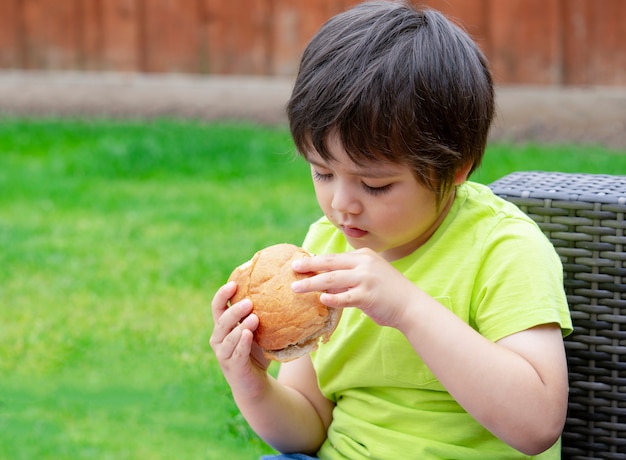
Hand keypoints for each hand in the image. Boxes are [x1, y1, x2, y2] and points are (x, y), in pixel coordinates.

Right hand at [209, 281, 271, 396]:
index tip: (234, 283)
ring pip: (228, 337)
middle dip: (234, 310)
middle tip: (249, 302)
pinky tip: (249, 335)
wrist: (256, 383)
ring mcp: (223, 354)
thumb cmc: (256, 352)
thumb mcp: (257, 331)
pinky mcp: (233, 367)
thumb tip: (276, 289)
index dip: (222, 294)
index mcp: (222, 327)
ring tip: (255, 318)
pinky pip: (236, 353)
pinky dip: (242, 343)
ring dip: (240, 326)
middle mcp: (218, 339)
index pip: (217, 306)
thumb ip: (258, 314)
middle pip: (222, 321)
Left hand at [291, 248, 419, 328]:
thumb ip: (350, 275)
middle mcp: (364, 263)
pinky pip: (345, 297)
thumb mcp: (370, 275)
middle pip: (329, 263)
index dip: (315, 260)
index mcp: (363, 256)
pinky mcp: (368, 295)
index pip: (334, 257)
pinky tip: (320, 299)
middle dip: (309, 265)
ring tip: (296, 287)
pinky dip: (332, 298)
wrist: (411, 305)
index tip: (300, 263)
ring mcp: (366, 279)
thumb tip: (324, 280)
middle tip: (293, 268)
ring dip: (312, 283)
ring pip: (332, 279)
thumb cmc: (388, 292)